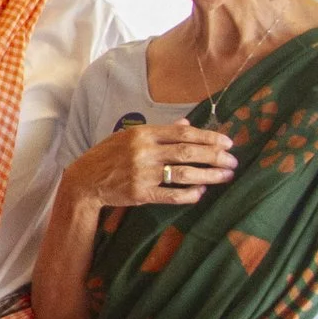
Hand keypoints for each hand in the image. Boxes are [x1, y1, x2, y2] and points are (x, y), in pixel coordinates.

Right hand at [67, 124, 236, 209]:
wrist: (84, 181)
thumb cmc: (107, 157)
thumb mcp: (128, 137)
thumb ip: (159, 131)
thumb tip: (186, 124)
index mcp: (142, 134)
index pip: (183, 133)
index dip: (208, 137)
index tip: (227, 142)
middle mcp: (144, 152)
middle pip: (188, 152)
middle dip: (215, 156)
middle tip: (233, 161)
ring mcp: (142, 173)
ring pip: (184, 174)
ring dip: (210, 175)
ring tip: (226, 176)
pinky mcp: (140, 193)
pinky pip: (172, 195)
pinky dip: (190, 194)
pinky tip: (201, 192)